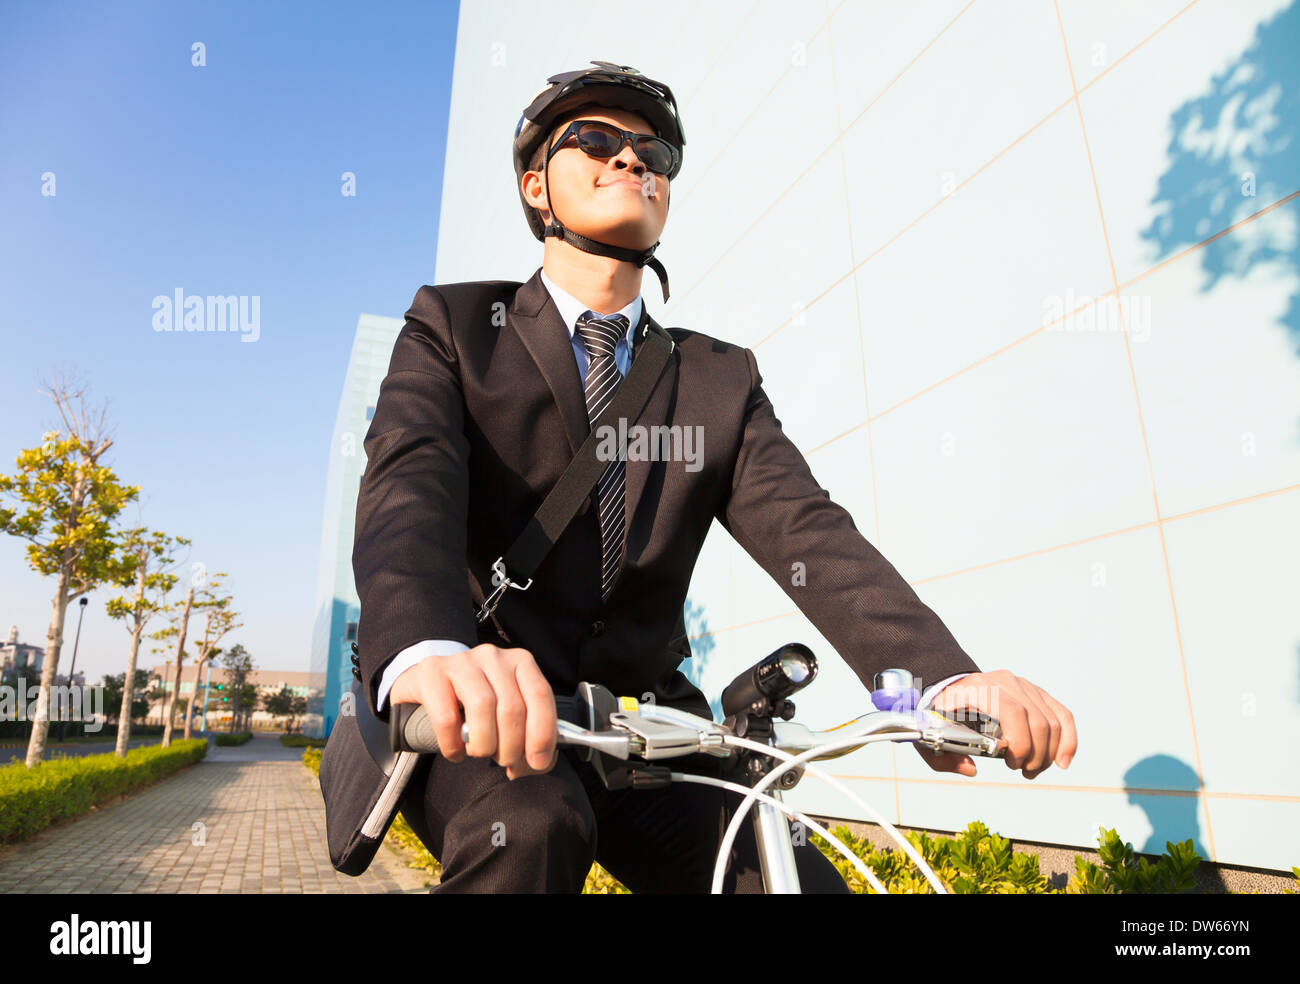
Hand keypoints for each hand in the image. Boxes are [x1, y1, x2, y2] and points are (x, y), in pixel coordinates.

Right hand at [389, 643, 558, 779]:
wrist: (428, 684)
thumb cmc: (475, 704)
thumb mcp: (507, 714)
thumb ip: (530, 737)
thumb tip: (540, 762)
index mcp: (520, 662)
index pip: (540, 695)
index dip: (543, 734)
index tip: (538, 762)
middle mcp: (493, 656)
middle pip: (512, 707)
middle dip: (511, 747)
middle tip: (505, 762)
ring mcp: (461, 661)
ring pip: (482, 707)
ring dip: (484, 744)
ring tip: (479, 753)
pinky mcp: (431, 672)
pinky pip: (447, 717)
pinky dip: (453, 744)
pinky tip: (455, 752)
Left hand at [914, 670, 1076, 779]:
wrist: (951, 684)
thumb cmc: (943, 712)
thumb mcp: (932, 733)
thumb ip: (944, 756)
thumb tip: (971, 770)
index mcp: (978, 689)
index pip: (1011, 711)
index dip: (1020, 741)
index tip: (1012, 763)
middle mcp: (1004, 682)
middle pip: (1036, 720)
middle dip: (1035, 754)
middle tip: (1024, 772)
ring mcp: (1023, 685)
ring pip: (1052, 720)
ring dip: (1049, 753)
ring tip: (1033, 770)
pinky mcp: (1036, 692)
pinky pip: (1062, 714)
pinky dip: (1068, 740)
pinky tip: (1063, 761)